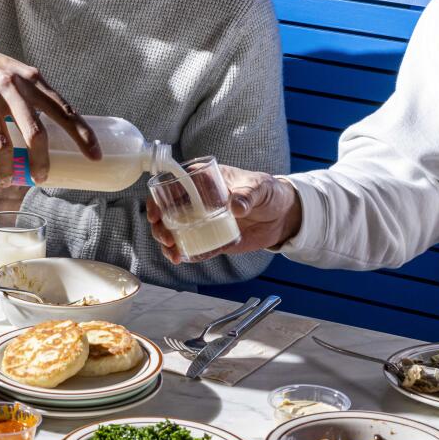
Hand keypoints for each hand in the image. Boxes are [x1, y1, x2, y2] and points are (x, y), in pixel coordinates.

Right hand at [0, 30, 100, 181]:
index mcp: (31, 80)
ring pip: (0, 141)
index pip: (63, 110)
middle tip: (40, 178)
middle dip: (40, 161)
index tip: (95, 157)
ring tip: (6, 180)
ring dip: (5, 168)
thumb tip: (60, 137)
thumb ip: (37, 99)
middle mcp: (9, 85)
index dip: (82, 135)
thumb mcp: (20, 76)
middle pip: (34, 131)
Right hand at [146, 166, 301, 263]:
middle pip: (168, 211)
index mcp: (205, 181)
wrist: (283, 215)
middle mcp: (199, 201)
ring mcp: (204, 221)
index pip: (174, 186)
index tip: (155, 213)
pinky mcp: (213, 238)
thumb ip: (248, 194)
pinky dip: (183, 253)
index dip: (159, 198)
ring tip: (171, 252)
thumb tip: (236, 206)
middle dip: (159, 226)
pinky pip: (194, 246)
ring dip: (168, 242)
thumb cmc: (269, 192)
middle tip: (165, 237)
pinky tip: (179, 259)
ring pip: (176, 230)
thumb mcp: (259, 188)